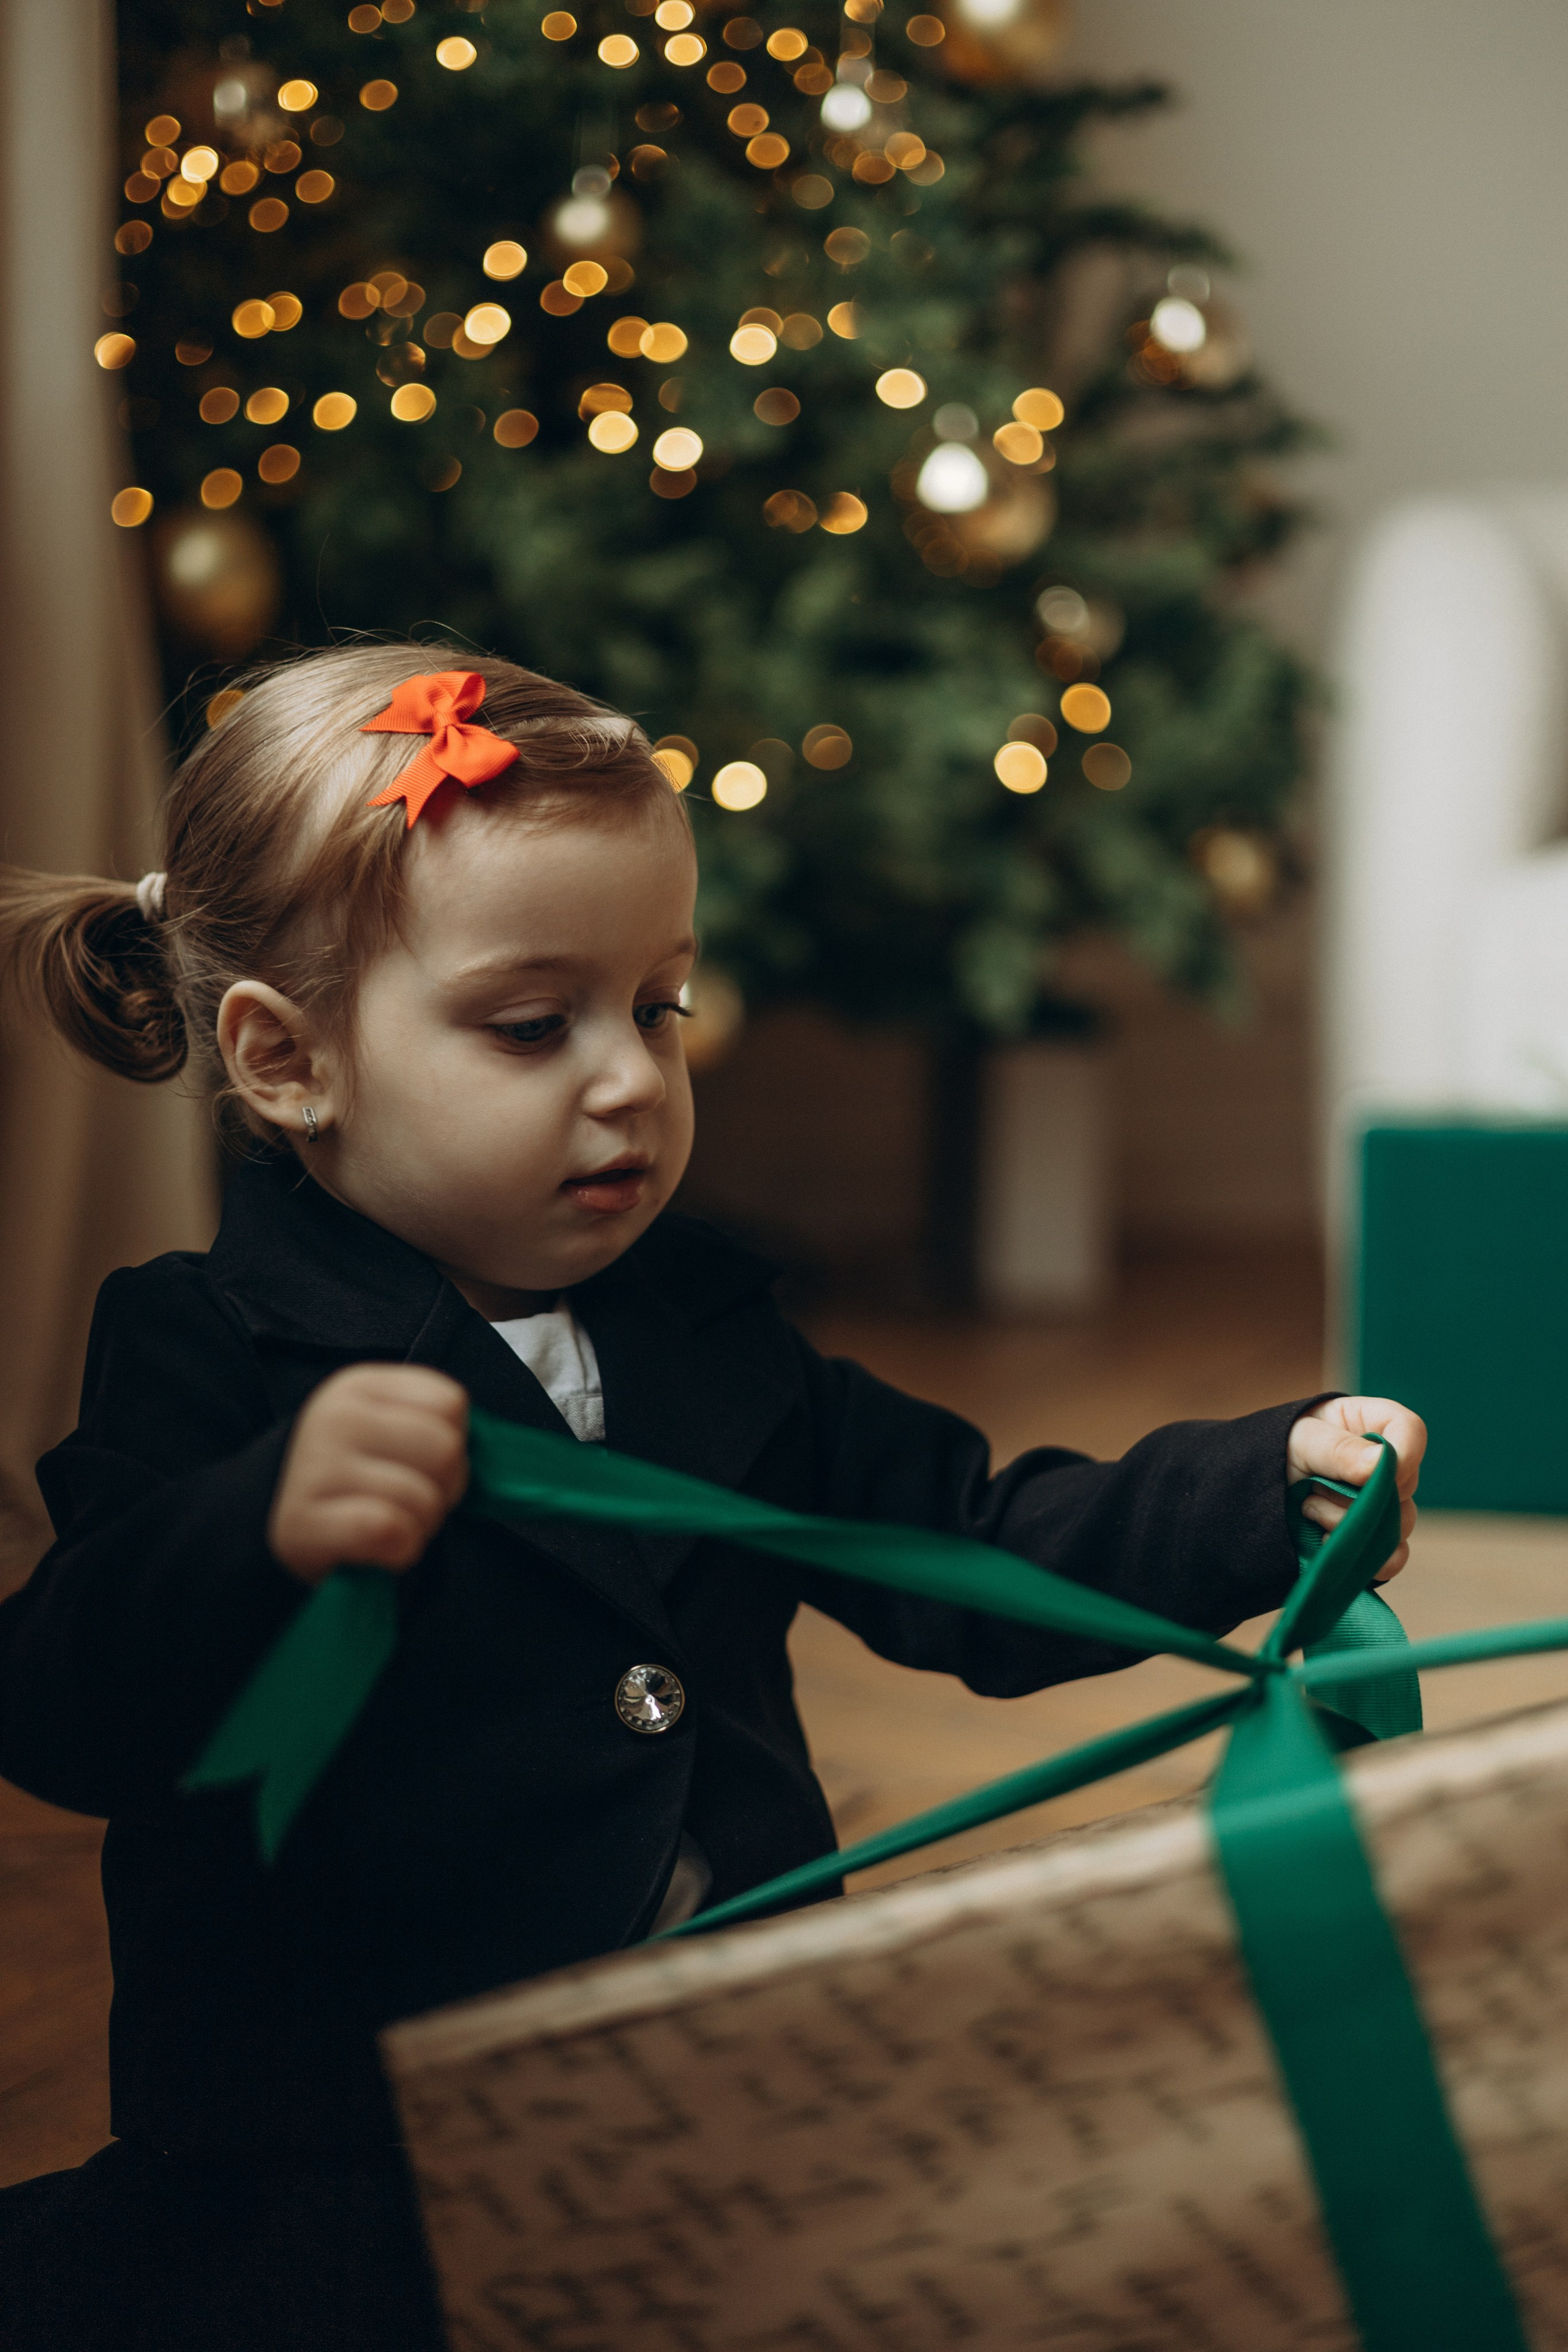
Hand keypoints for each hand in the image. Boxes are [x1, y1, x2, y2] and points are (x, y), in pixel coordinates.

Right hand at [268, 1365, 468, 1585]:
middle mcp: (335, 1418)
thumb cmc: (351, 1481)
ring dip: (421, 1526)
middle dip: (444, 1488)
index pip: (451, 1403)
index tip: (423, 1464)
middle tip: (412, 1502)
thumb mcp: (386, 1433)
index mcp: (360, 1386)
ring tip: (390, 1524)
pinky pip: (390, 1531)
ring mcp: (315, 1468)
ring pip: (422, 1498)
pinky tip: (380, 1550)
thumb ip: (431, 1427)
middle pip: (446, 1449)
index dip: (453, 1442)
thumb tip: (489, 1451)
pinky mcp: (303, 1523)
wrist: (273, 1527)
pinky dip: (400, 1552)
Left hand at [1285, 1396, 1425, 1583]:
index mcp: (1373, 1425)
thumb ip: (1339, 1449)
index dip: (1402, 1454)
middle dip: (1358, 1495)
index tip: (1373, 1473)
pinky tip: (1324, 1542)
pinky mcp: (1373, 1539)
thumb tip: (1383, 1464)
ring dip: (1348, 1523)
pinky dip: (1362, 1556)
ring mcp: (1382, 1505)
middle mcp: (1385, 1466)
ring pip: (1397, 1525)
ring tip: (1309, 1509)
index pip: (1410, 1432)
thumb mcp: (1301, 1440)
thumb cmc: (1277, 1450)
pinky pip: (1392, 1557)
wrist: (1252, 1491)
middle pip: (1404, 1486)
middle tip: (1314, 1488)